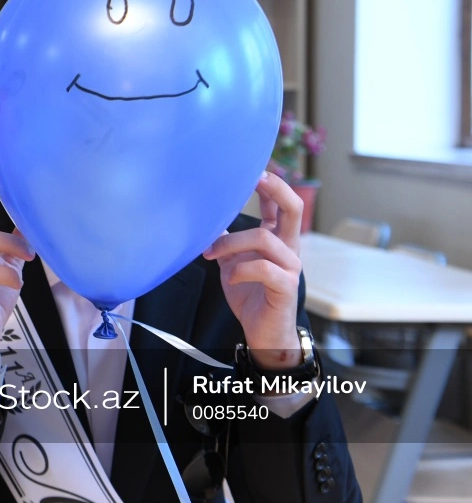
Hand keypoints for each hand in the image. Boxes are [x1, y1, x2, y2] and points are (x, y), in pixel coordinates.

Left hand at [203, 171, 303, 368]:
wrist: (262, 333)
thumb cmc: (250, 295)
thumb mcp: (233, 263)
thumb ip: (227, 242)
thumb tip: (207, 219)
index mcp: (277, 241)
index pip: (281, 206)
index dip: (271, 185)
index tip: (254, 169)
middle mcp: (288, 249)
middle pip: (294, 209)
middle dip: (276, 189)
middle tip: (255, 178)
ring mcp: (290, 267)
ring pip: (265, 238)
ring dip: (231, 242)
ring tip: (212, 255)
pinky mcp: (285, 287)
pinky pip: (263, 268)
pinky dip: (241, 269)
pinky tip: (231, 277)